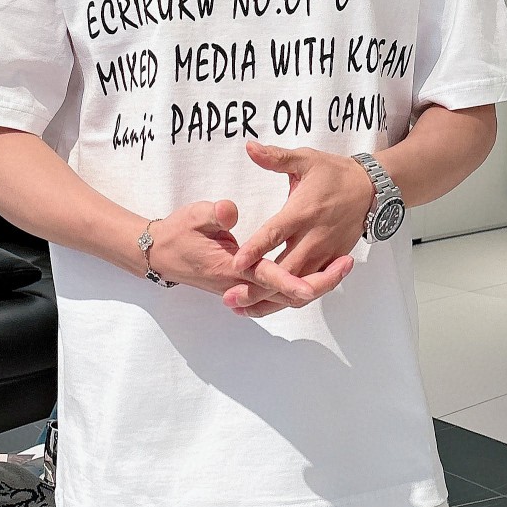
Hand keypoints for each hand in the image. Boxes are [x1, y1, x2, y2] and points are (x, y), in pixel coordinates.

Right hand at [145, 199, 351, 316]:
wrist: (159, 254)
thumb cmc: (176, 233)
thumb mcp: (192, 216)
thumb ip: (214, 214)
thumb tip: (231, 210)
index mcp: (231, 265)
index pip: (267, 276)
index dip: (292, 280)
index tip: (317, 279)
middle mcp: (241, 281)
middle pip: (286, 293)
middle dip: (319, 283)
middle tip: (347, 264)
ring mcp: (244, 286)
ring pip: (286, 296)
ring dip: (315, 285)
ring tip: (342, 266)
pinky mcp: (246, 284)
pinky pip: (279, 292)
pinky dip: (301, 287)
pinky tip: (320, 274)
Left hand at [222, 141, 374, 316]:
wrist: (372, 189)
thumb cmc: (334, 174)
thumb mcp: (306, 159)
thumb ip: (275, 157)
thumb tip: (249, 147)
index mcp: (302, 211)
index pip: (275, 234)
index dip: (256, 250)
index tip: (236, 263)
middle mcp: (314, 237)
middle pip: (285, 270)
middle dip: (258, 287)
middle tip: (229, 297)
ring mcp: (325, 253)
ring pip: (298, 286)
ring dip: (271, 300)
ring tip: (243, 309)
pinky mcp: (333, 263)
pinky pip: (311, 287)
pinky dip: (290, 299)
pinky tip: (268, 306)